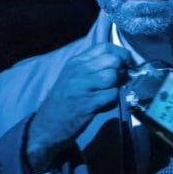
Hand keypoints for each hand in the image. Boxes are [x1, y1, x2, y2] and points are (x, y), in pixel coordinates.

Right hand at [25, 43, 131, 172]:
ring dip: (117, 87)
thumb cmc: (63, 103)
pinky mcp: (88, 103)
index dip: (121, 54)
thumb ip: (93, 69)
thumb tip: (122, 66)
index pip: (105, 47)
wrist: (46, 126)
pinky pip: (112, 95)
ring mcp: (82, 86)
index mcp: (76, 62)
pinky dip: (113, 102)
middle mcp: (79, 70)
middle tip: (119, 82)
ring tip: (108, 96)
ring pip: (114, 76)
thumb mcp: (72, 78)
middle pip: (113, 60)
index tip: (126, 65)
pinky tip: (103, 106)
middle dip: (122, 71)